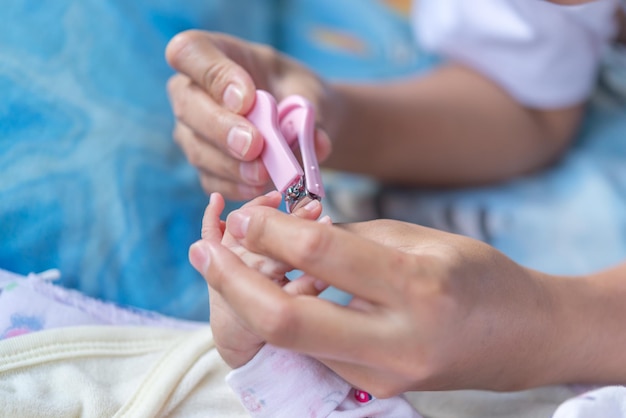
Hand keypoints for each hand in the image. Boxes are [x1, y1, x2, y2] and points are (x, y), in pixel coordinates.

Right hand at [166, 31, 331, 199]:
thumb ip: (308, 111)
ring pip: (198, 148)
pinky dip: (235, 186)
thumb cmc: (296, 94)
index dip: (214, 76)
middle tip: (254, 145)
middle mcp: (192, 91)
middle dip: (221, 128)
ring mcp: (192, 131)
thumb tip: (315, 143)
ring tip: (263, 173)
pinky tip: (259, 188)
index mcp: (213, 54)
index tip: (246, 97)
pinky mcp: (204, 165)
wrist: (302, 125)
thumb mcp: (307, 91)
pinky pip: (210, 179)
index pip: (190, 52)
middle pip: (188, 105)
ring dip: (231, 164)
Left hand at [193, 205, 571, 396]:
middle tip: (204, 250)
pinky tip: (271, 290)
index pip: (320, 254)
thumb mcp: (419, 238)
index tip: (243, 214)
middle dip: (231, 282)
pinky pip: (311, 351)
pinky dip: (281, 319)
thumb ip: (348, 238)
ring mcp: (384, 374)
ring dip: (249, 301)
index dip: (268, 230)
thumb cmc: (477, 275)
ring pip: (290, 341)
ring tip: (225, 265)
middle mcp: (398, 339)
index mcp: (418, 284)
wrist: (522, 339)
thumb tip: (283, 234)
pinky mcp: (374, 388)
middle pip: (285, 319)